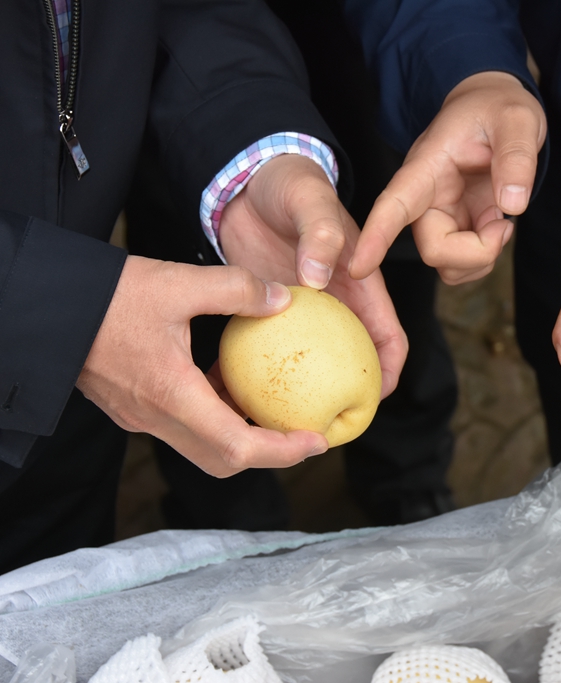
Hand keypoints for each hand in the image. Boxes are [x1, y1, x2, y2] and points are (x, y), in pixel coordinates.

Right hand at [76, 256, 328, 476]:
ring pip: (202, 445)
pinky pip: (184, 425)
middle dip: (268, 453)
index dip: (282, 452)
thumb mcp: (179, 283)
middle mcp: (156, 418)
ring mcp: (141, 417)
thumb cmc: (108, 295)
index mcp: (172, 395)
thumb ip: (236, 289)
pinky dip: (214, 414)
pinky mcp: (132, 407)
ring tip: (273, 404)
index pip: (237, 446)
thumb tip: (284, 300)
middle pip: (223, 459)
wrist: (47, 306)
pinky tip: (228, 379)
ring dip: (240, 433)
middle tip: (303, 432)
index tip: (317, 442)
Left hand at [219, 154, 406, 396]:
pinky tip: (244, 390)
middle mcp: (337, 303)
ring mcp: (304, 311)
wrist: (247, 177)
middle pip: (353, 359)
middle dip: (348, 394)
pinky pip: (273, 347)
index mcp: (361, 283)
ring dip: (304, 388)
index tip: (374, 399)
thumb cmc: (290, 184)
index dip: (389, 369)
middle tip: (327, 425)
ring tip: (284, 419)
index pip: (388, 334)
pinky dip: (265, 368)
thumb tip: (316, 278)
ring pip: (313, 361)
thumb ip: (320, 235)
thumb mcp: (311, 202)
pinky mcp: (271, 310)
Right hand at [348, 71, 546, 283]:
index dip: (377, 236)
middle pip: (433, 248)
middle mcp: (426, 196)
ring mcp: (441, 215)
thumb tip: (512, 205)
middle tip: (505, 227)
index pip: (395, 203)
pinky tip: (497, 227)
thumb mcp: (517, 119)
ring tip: (502, 223)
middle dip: (474, 253)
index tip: (358, 268)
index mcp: (428, 165)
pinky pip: (461, 263)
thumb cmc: (498, 109)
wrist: (498, 112)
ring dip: (481, 258)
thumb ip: (516, 157)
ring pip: (446, 263)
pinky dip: (484, 257)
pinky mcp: (456, 228)